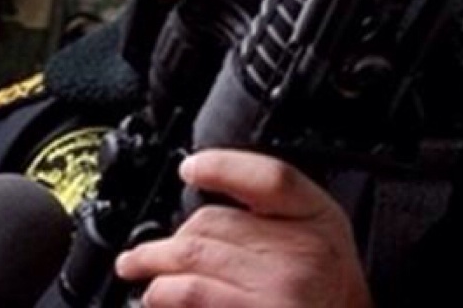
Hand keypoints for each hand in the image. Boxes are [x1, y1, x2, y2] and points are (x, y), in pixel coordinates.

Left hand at [115, 149, 371, 307]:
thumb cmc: (325, 298)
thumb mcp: (316, 240)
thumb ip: (272, 214)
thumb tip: (201, 203)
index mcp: (319, 219)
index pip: (271, 177)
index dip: (224, 166)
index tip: (189, 168)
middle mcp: (303, 252)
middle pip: (214, 220)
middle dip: (172, 235)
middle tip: (147, 248)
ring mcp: (280, 288)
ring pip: (194, 255)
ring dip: (153, 261)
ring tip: (136, 266)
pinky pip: (192, 293)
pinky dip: (164, 292)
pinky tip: (157, 294)